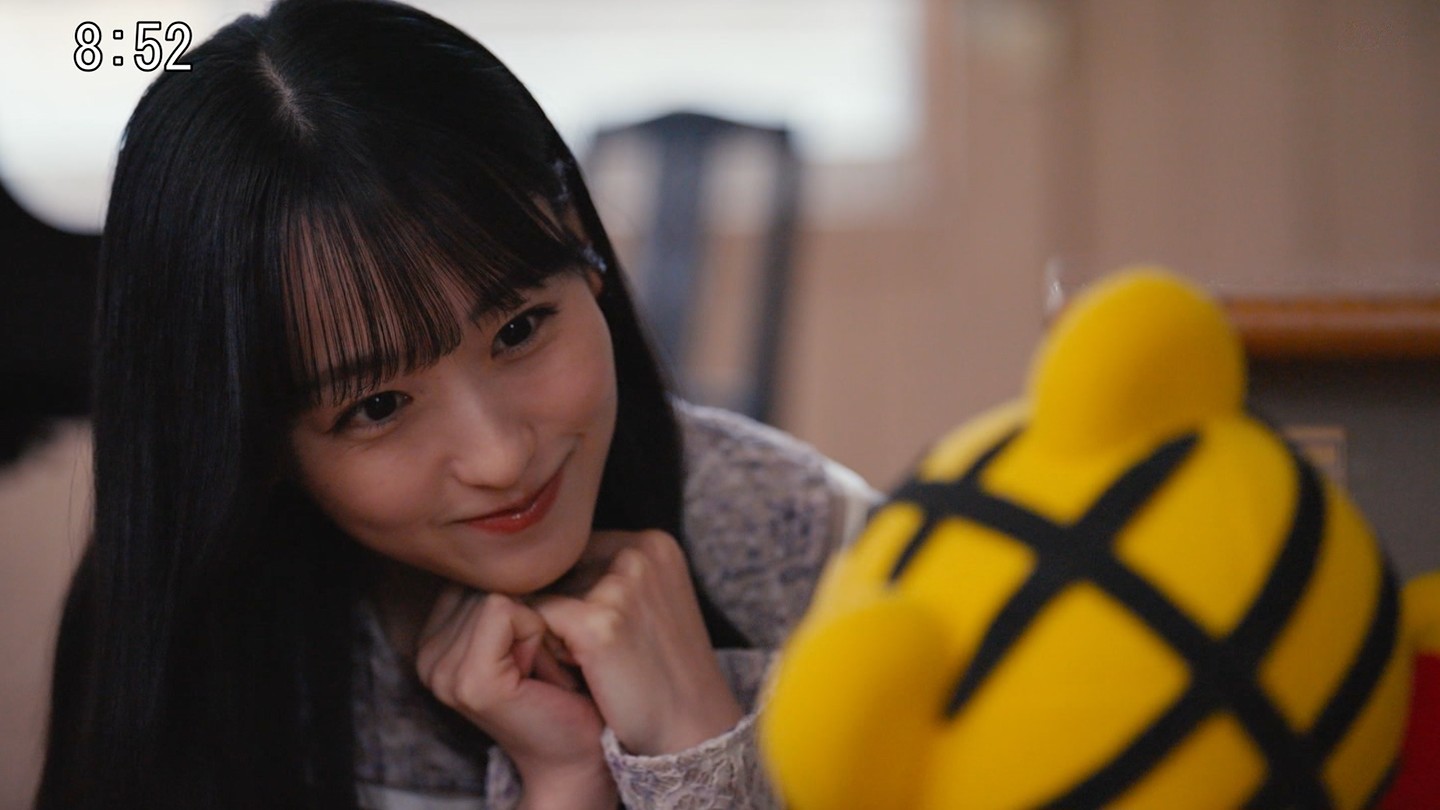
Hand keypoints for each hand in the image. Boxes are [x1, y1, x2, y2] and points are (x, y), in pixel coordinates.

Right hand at [415, 586, 616, 805]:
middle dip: (527, 610)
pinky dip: (535, 630)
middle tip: (541, 659)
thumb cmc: (562, 685)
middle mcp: (427, 656)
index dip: (517, 597)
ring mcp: (443, 672)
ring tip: (541, 665)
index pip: (471, 574)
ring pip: (495, 591)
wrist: (578, 749)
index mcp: (433, 639)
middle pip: (481, 581)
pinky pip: (504, 609)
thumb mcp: (522, 627)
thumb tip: (510, 531)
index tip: (532, 644)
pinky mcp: (470, 680)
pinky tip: (541, 668)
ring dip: (535, 623)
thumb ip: (502, 589)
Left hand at [532, 530, 743, 755]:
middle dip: (561, 606)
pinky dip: (551, 650)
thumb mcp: (653, 600)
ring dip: (554, 628)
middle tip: (599, 649)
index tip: (602, 629)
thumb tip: (543, 562)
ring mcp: (620, 586)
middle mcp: (639, 552)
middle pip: (558, 568)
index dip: (573, 591)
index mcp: (654, 542)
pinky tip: (585, 671)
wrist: (693, 728)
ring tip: (594, 661)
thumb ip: (611, 573)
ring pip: (543, 592)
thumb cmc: (667, 670)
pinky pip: (538, 620)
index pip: (577, 550)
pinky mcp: (598, 622)